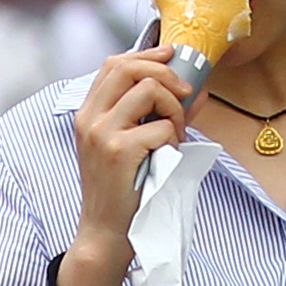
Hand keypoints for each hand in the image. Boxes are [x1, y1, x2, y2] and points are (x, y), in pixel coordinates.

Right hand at [73, 46, 191, 251]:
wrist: (106, 231)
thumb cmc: (122, 191)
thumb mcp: (132, 146)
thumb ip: (160, 115)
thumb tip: (198, 92)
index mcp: (88, 114)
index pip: (114, 65)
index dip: (146, 55)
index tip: (170, 56)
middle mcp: (90, 119)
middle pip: (129, 67)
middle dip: (165, 73)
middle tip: (183, 94)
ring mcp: (102, 134)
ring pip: (149, 90)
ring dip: (174, 109)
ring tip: (175, 134)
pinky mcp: (119, 151)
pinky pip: (162, 126)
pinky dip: (174, 139)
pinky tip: (168, 156)